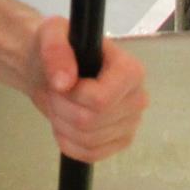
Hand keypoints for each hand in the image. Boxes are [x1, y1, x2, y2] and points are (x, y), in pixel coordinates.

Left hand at [25, 16, 148, 163]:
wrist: (56, 70)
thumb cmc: (60, 49)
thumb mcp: (52, 34)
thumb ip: (56, 51)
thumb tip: (63, 82)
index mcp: (131, 70)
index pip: (102, 100)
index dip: (73, 96)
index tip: (61, 82)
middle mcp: (138, 98)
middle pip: (91, 122)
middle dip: (62, 108)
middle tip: (54, 92)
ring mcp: (131, 123)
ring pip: (88, 141)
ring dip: (62, 125)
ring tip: (59, 105)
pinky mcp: (120, 142)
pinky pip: (91, 155)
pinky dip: (69, 143)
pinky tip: (64, 125)